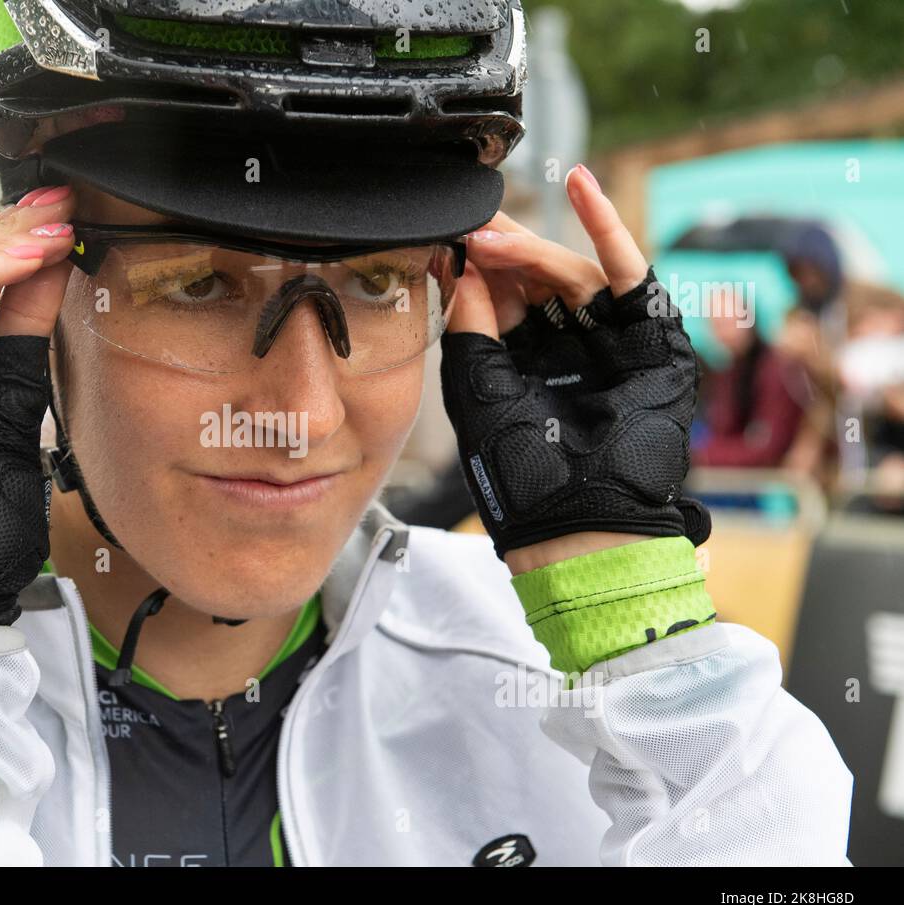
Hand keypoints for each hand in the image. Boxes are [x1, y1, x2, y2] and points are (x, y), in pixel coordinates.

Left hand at [439, 165, 710, 571]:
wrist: (575, 523)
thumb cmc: (519, 473)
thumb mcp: (477, 393)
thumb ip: (470, 329)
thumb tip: (461, 269)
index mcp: (525, 364)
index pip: (503, 297)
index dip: (479, 265)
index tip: (449, 234)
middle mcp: (567, 348)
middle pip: (538, 279)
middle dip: (503, 250)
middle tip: (470, 221)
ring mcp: (609, 342)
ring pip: (572, 275)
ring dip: (533, 250)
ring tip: (492, 237)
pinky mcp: (649, 339)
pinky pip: (631, 275)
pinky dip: (609, 229)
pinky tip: (582, 187)